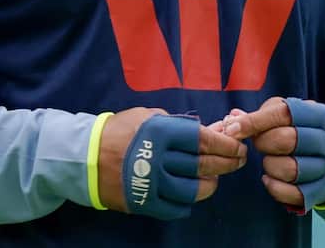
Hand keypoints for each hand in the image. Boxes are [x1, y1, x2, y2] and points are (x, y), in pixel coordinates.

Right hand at [97, 107, 246, 216]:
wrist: (86, 158)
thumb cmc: (121, 130)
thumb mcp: (148, 116)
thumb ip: (178, 124)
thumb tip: (210, 132)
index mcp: (159, 132)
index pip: (203, 139)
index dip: (226, 143)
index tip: (238, 145)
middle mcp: (157, 158)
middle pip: (204, 165)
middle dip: (228, 163)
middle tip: (238, 160)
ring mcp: (151, 183)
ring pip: (194, 190)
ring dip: (211, 184)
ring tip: (215, 178)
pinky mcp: (144, 203)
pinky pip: (177, 208)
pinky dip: (189, 201)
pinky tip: (192, 192)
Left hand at [220, 97, 324, 210]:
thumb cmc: (299, 129)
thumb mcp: (284, 113)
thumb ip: (259, 115)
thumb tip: (232, 120)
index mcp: (317, 114)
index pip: (282, 114)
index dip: (253, 121)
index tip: (232, 129)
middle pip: (285, 140)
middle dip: (263, 143)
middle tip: (259, 144)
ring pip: (288, 169)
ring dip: (269, 165)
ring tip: (269, 160)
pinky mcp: (319, 190)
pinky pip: (291, 193)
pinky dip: (274, 186)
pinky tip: (269, 178)